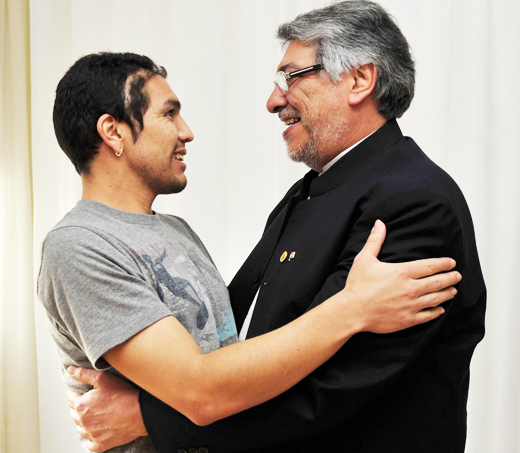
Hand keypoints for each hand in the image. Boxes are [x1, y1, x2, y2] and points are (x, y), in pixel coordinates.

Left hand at [67, 367, 146, 451]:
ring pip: (80, 429)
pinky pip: (89, 444)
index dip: (77, 392)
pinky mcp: (100, 445)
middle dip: (80, 406)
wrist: (139, 413)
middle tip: (92, 401)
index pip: (70, 398)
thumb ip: (84, 374)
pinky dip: (91, 438)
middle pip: (74, 413)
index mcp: (81, 405)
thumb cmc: (122, 394)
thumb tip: (70, 370)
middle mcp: (83, 422)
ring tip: (96, 415)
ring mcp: (91, 435)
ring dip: (84, 422)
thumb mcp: (103, 378)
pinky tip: (98, 430)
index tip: (85, 391)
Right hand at [344, 220, 460, 333]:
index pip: (430, 266)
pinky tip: (440, 309)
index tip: (451, 262)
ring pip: (436, 298)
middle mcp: (410, 288)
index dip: (444, 264)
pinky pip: (428, 315)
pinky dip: (436, 311)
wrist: (352, 311)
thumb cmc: (357, 285)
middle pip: (438, 282)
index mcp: (402, 272)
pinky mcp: (408, 320)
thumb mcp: (364, 259)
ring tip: (453, 291)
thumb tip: (380, 223)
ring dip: (447, 293)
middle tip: (457, 275)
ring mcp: (411, 305)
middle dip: (450, 278)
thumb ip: (375, 240)